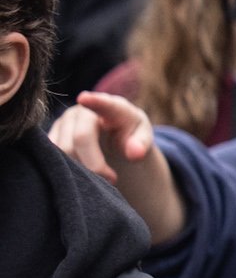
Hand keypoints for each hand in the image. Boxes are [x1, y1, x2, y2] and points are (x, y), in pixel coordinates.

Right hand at [49, 92, 179, 244]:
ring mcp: (63, 122)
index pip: (103, 104)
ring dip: (81, 169)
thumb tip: (135, 153)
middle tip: (111, 179)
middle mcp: (82, 111)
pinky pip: (53, 157)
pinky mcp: (51, 137)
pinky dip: (67, 169)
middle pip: (81, 138)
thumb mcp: (142, 139)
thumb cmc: (130, 136)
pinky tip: (81, 172)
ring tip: (100, 176)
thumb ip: (142, 144)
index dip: (94, 101)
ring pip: (63, 150)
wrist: (112, 138)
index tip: (84, 98)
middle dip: (95, 164)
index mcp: (112, 107)